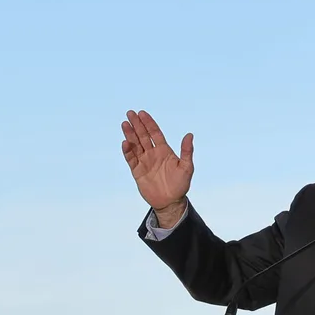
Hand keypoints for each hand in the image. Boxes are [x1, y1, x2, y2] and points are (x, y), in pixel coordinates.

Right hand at [121, 110, 193, 228]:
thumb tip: (189, 135)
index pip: (155, 132)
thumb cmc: (181, 185)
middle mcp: (153, 153)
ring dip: (129, 134)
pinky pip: (131, 159)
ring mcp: (144, 162)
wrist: (170, 202)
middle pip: (142, 135)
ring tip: (124, 124)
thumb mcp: (187, 167)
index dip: (148, 123)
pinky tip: (125, 143)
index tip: (142, 113)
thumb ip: (187, 151)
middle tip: (130, 113)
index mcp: (164, 150)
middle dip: (136, 124)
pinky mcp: (137, 171)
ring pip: (135, 145)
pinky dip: (128, 151)